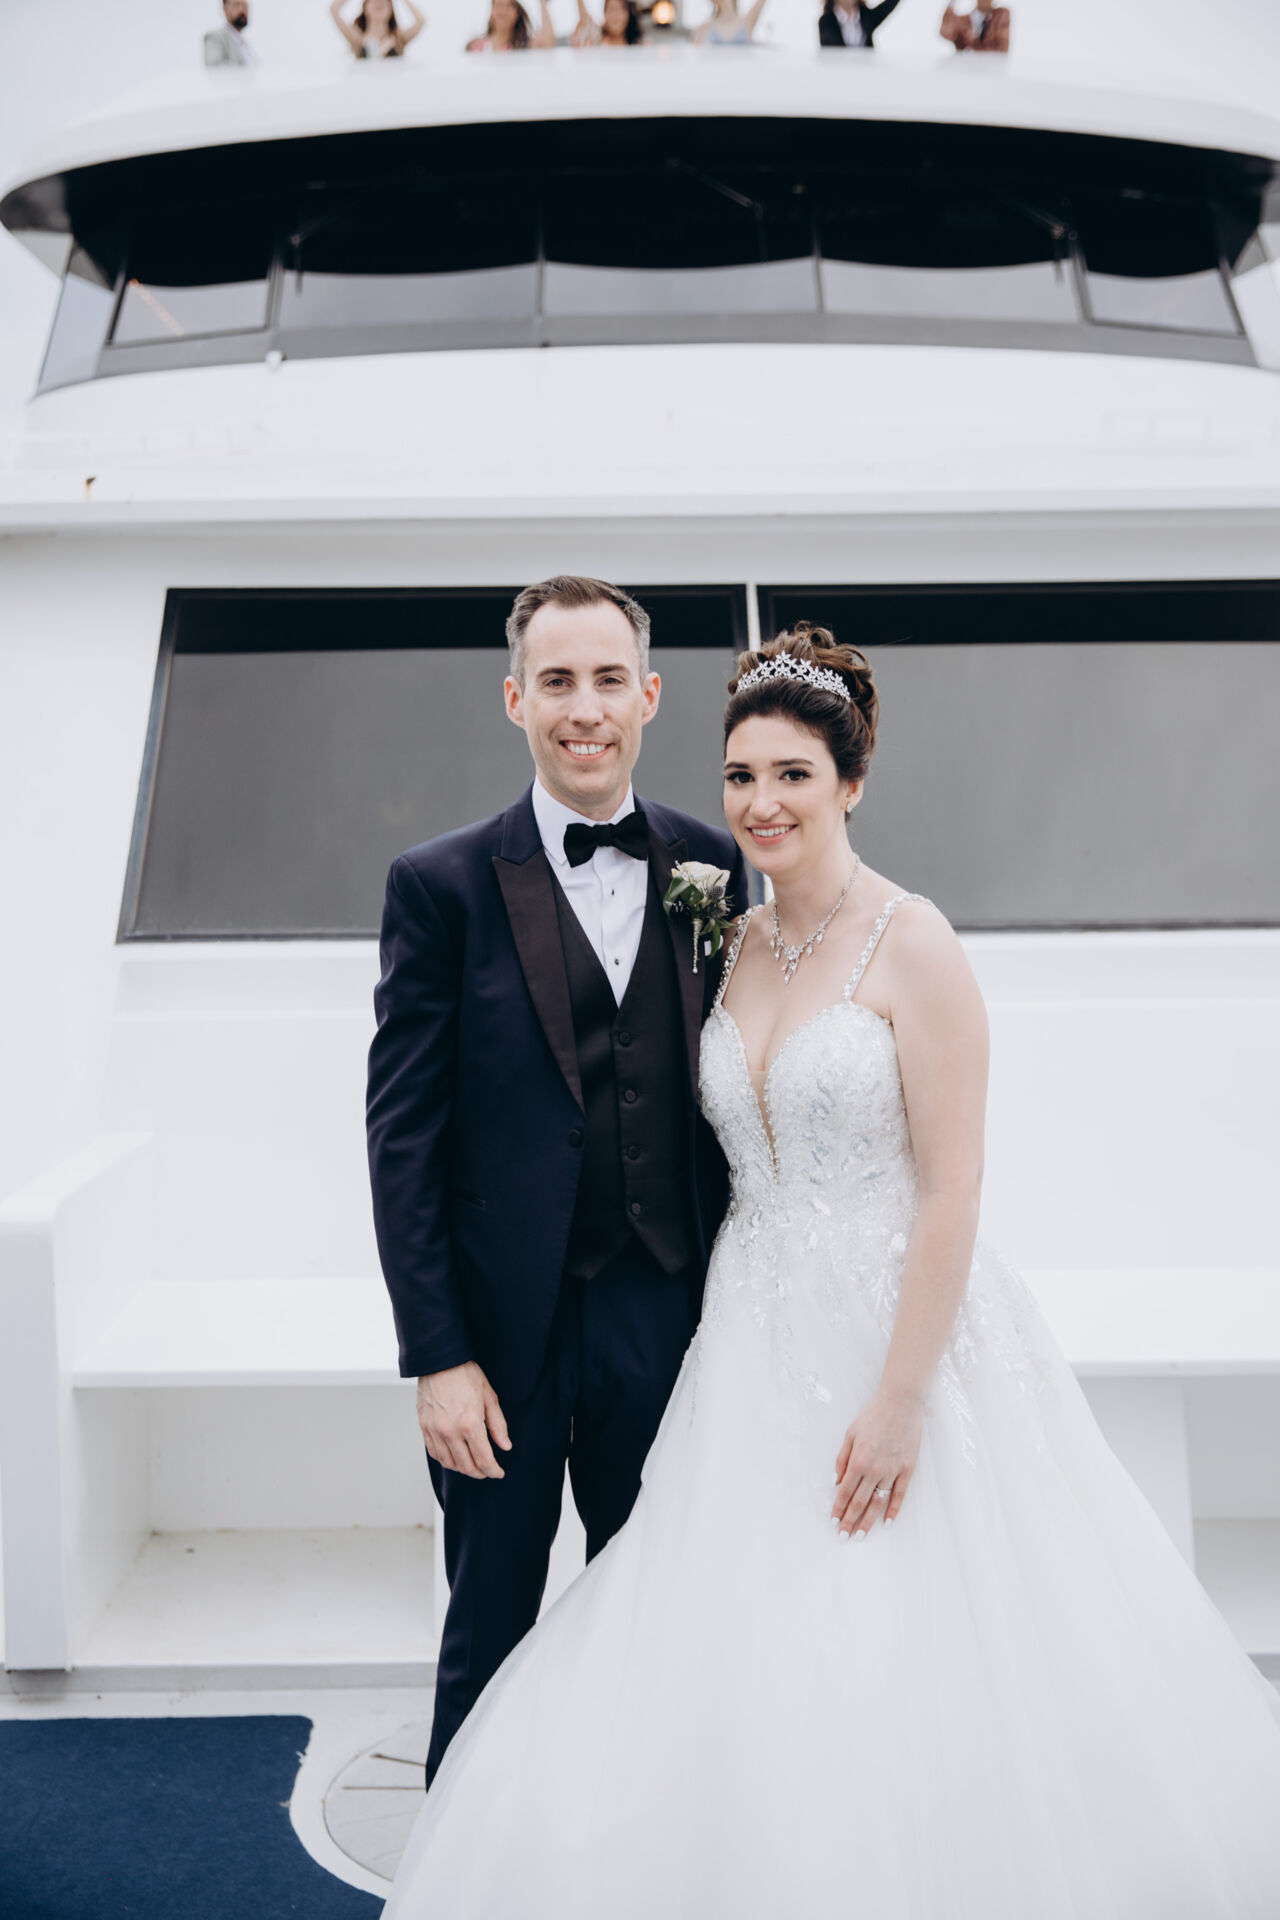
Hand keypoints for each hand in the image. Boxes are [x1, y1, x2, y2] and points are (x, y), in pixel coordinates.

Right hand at [418, 1361, 511, 1478]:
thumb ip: (498, 1425)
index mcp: (470, 1424)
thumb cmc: (465, 1375)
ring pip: (449, 1463)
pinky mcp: (424, 1427)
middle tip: (488, 1471)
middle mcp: (450, 1432)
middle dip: (480, 1473)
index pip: (484, 1460)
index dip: (493, 1471)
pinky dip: (446, 1460)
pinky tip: (455, 1457)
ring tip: (473, 1465)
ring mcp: (435, 1431)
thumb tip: (505, 1446)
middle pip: (467, 1466)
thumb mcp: (489, 1397)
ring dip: (463, 1469)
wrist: (439, 1361)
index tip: (498, 1473)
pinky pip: (435, 1453)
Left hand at [831, 1386, 922, 1538]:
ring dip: (868, 1521)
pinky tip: (887, 1523)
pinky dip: (893, 1510)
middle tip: (843, 1537)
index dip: (838, 1508)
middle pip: (860, 1502)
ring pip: (878, 1502)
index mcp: (857, 1460)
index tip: (834, 1522)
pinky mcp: (907, 1469)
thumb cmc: (872, 1415)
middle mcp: (874, 1469)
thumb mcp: (850, 1434)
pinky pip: (899, 1494)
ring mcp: (892, 1470)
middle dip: (850, 1521)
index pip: (845, 1491)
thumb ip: (842, 1459)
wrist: (900, 1403)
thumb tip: (836, 1482)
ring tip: (861, 1535)